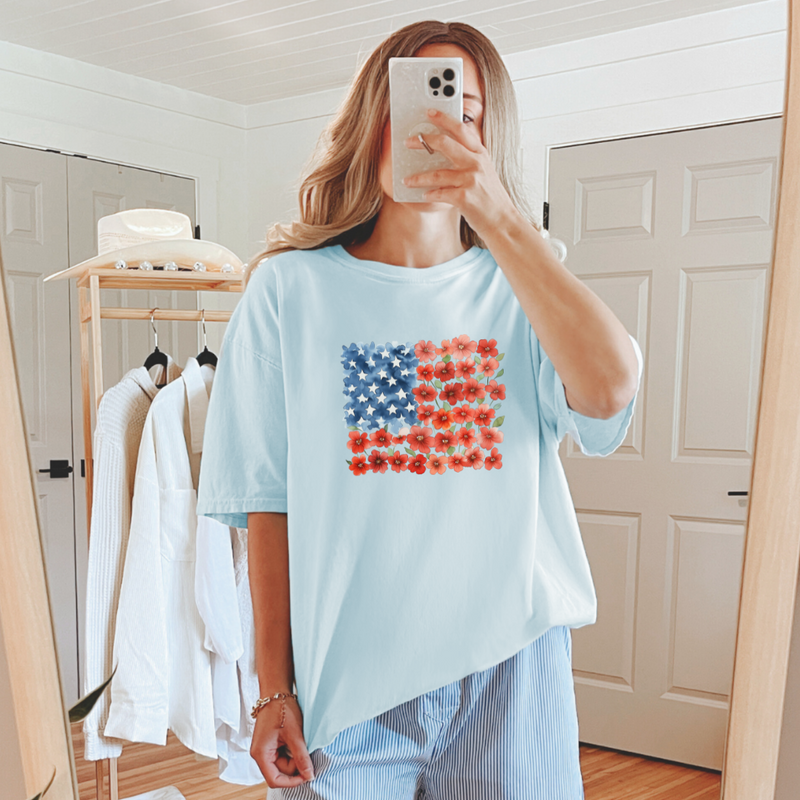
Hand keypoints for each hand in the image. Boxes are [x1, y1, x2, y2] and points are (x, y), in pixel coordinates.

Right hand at [249, 697, 315, 787]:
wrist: (276, 691)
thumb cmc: (281, 709)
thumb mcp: (295, 734)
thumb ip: (301, 757)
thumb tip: (309, 775)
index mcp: (261, 754)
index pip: (275, 780)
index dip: (291, 782)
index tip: (307, 776)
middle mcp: (260, 754)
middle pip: (280, 772)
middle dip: (295, 766)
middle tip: (308, 752)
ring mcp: (265, 748)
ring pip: (282, 763)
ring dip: (294, 757)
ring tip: (301, 741)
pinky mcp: (270, 743)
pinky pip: (282, 754)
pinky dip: (291, 751)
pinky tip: (296, 740)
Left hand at [402, 108, 521, 236]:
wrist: (502, 221)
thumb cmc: (490, 198)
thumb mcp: (484, 172)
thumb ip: (469, 159)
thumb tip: (446, 150)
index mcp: (480, 154)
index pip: (460, 129)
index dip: (443, 118)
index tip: (429, 112)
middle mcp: (476, 163)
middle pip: (445, 144)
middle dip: (423, 141)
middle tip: (408, 142)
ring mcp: (470, 180)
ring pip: (437, 173)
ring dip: (418, 177)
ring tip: (407, 180)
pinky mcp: (464, 197)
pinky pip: (440, 193)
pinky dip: (431, 194)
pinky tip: (425, 195)